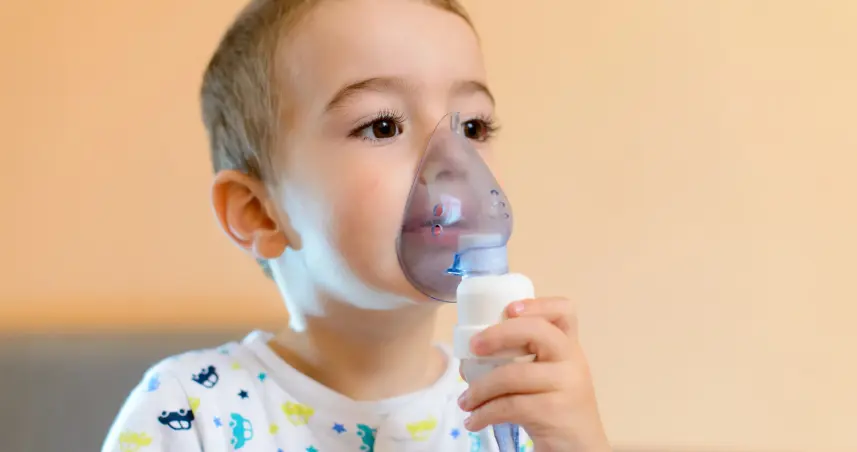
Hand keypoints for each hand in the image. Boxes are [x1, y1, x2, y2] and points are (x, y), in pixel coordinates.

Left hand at [457, 297, 610, 451]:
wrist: (579, 448)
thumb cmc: (554, 406)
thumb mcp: (547, 376)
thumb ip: (524, 358)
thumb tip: (471, 355)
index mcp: (568, 346)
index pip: (564, 311)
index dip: (537, 304)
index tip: (509, 309)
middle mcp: (572, 360)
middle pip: (538, 331)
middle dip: (498, 334)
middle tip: (473, 347)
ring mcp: (567, 385)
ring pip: (514, 374)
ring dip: (480, 388)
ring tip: (465, 401)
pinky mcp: (554, 411)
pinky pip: (510, 405)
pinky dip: (484, 413)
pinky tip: (474, 420)